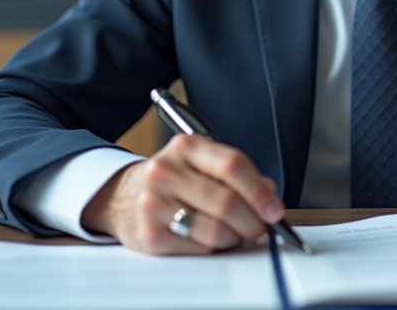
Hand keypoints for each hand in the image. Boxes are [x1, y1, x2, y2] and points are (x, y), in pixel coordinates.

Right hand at [81, 135, 284, 254]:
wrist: (122, 196)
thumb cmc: (172, 181)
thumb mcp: (202, 164)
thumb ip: (238, 175)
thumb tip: (269, 195)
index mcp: (186, 147)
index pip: (232, 165)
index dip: (259, 191)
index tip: (274, 209)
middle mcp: (166, 171)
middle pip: (227, 201)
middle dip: (253, 221)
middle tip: (261, 228)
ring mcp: (154, 203)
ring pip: (216, 230)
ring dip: (235, 238)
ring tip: (234, 233)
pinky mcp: (149, 235)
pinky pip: (199, 248)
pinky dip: (213, 248)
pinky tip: (209, 239)